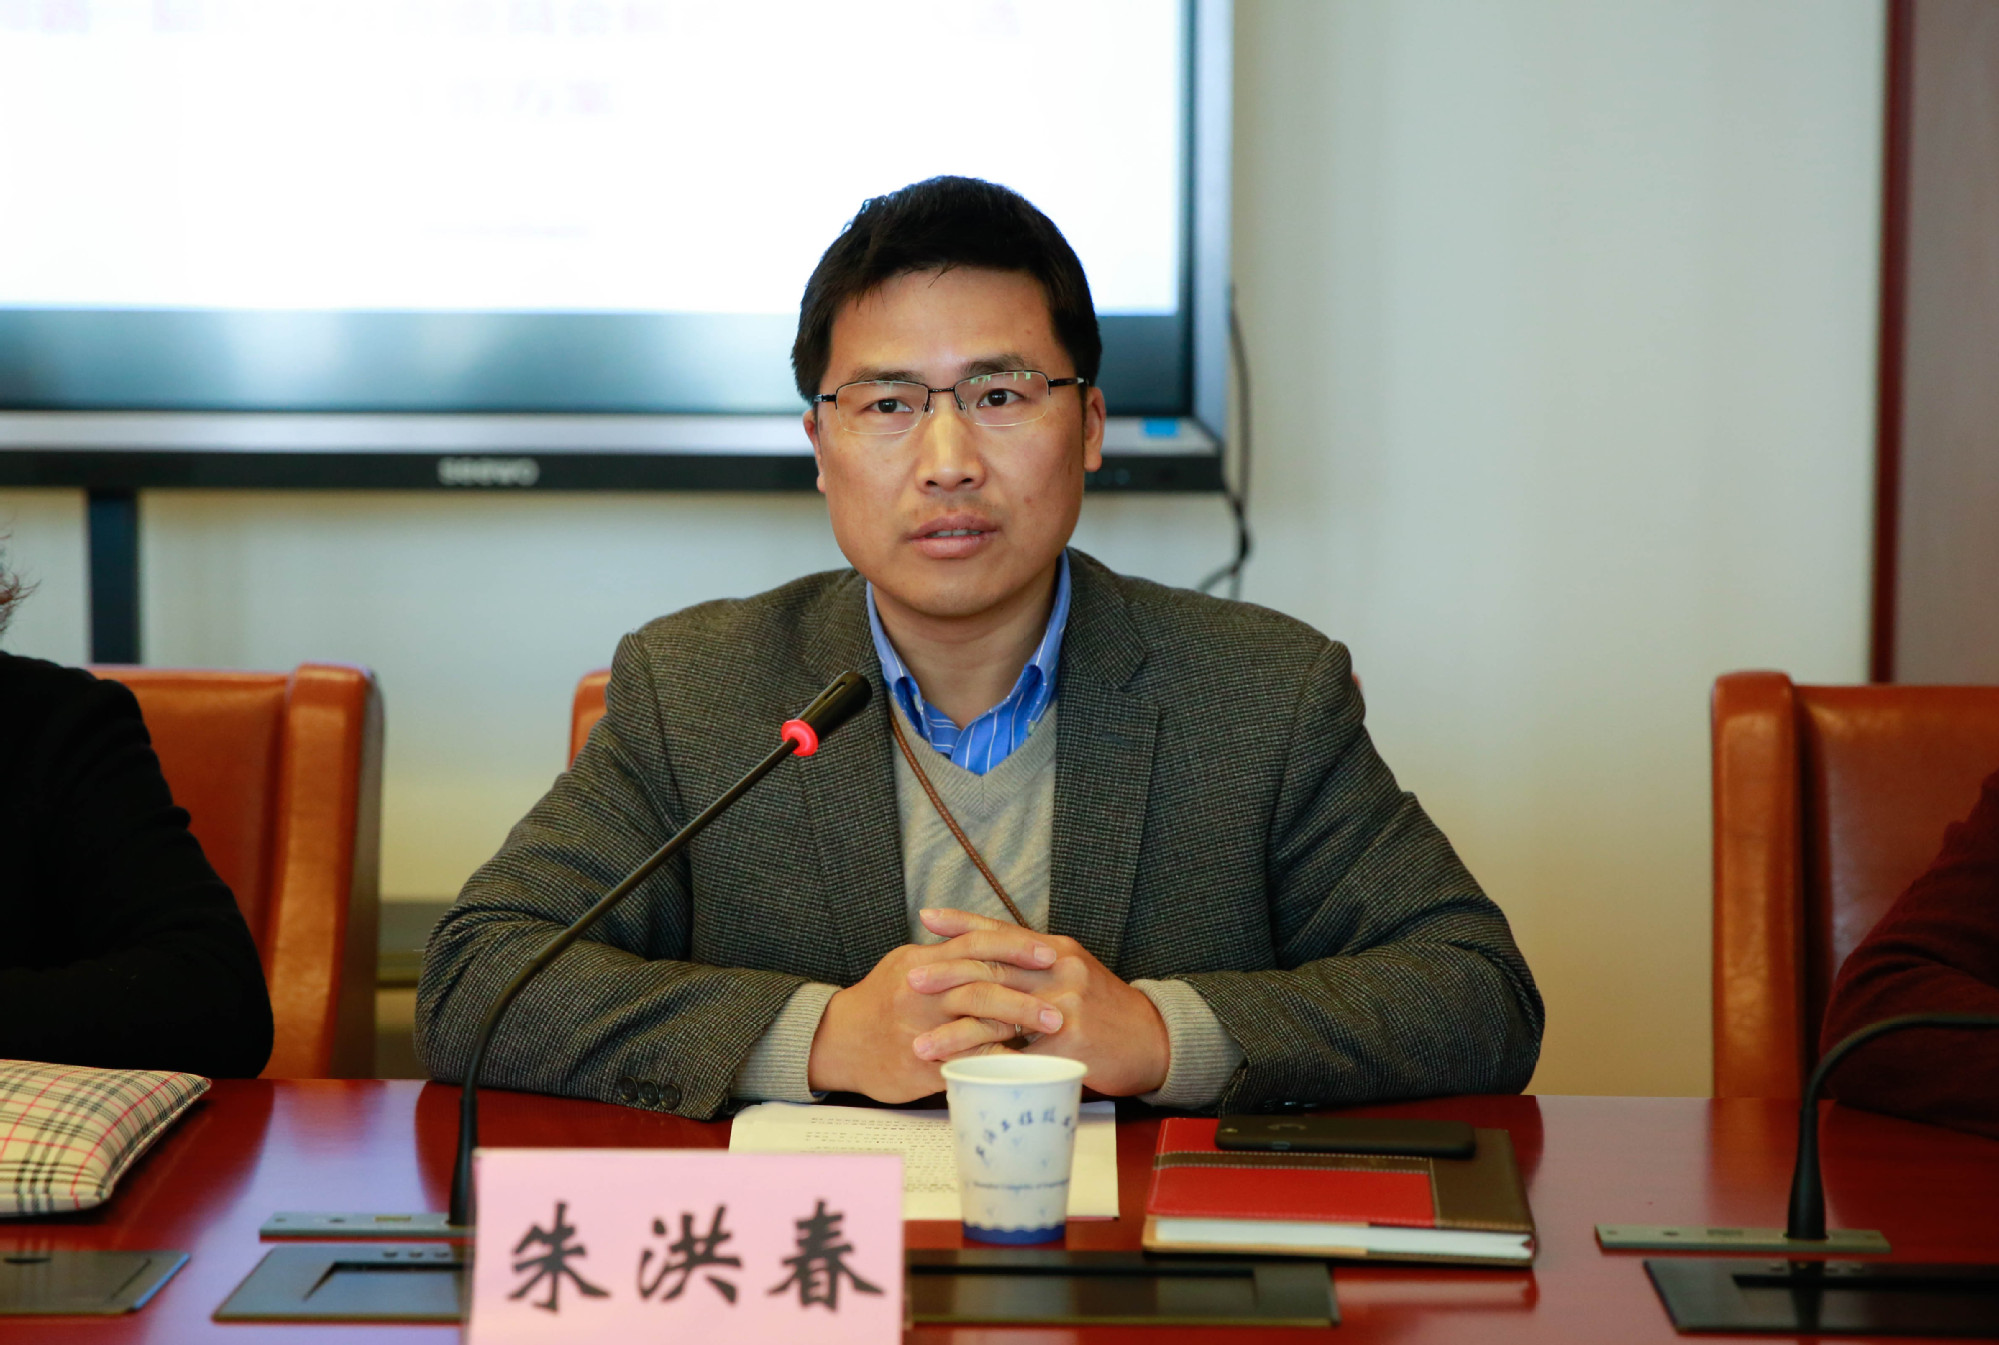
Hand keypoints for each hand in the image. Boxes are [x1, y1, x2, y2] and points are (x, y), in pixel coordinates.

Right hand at [807, 921, 1066, 1102]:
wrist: (838, 1040)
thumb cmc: (881, 1000)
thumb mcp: (907, 964)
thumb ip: (946, 952)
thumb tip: (991, 940)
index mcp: (920, 961)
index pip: (975, 943)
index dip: (1016, 946)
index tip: (1049, 953)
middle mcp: (919, 992)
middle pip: (981, 985)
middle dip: (1025, 995)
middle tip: (1060, 1005)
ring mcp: (918, 1029)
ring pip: (975, 1025)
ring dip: (1017, 1028)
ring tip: (1050, 1032)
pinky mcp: (918, 1064)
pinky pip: (965, 1063)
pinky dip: (996, 1062)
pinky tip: (1022, 1064)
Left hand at [912, 908, 1170, 1097]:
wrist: (1153, 1041)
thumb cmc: (1104, 1009)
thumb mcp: (1072, 973)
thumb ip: (1033, 964)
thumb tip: (987, 955)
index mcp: (1057, 949)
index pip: (1002, 930)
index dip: (962, 922)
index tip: (926, 917)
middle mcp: (1060, 969)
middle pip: (994, 966)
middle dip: (946, 973)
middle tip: (909, 980)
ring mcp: (1066, 1006)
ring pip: (999, 1015)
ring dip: (954, 1033)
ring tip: (919, 1045)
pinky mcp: (1070, 1045)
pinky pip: (1017, 1057)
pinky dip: (984, 1067)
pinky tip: (957, 1075)